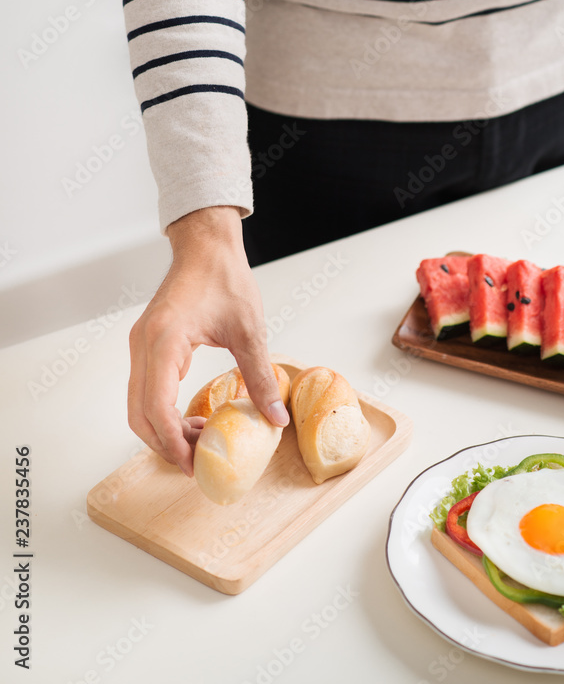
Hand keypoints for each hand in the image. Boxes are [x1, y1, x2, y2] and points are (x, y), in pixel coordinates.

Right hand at [127, 206, 288, 475]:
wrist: (205, 246)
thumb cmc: (224, 278)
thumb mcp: (249, 330)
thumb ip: (259, 376)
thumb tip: (275, 418)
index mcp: (165, 340)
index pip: (156, 406)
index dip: (171, 442)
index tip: (193, 464)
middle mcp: (143, 345)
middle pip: (139, 413)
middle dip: (165, 444)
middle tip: (198, 464)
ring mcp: (141, 345)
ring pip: (139, 404)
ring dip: (164, 430)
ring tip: (201, 442)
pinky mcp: (147, 345)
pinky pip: (146, 389)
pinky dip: (164, 411)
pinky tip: (194, 418)